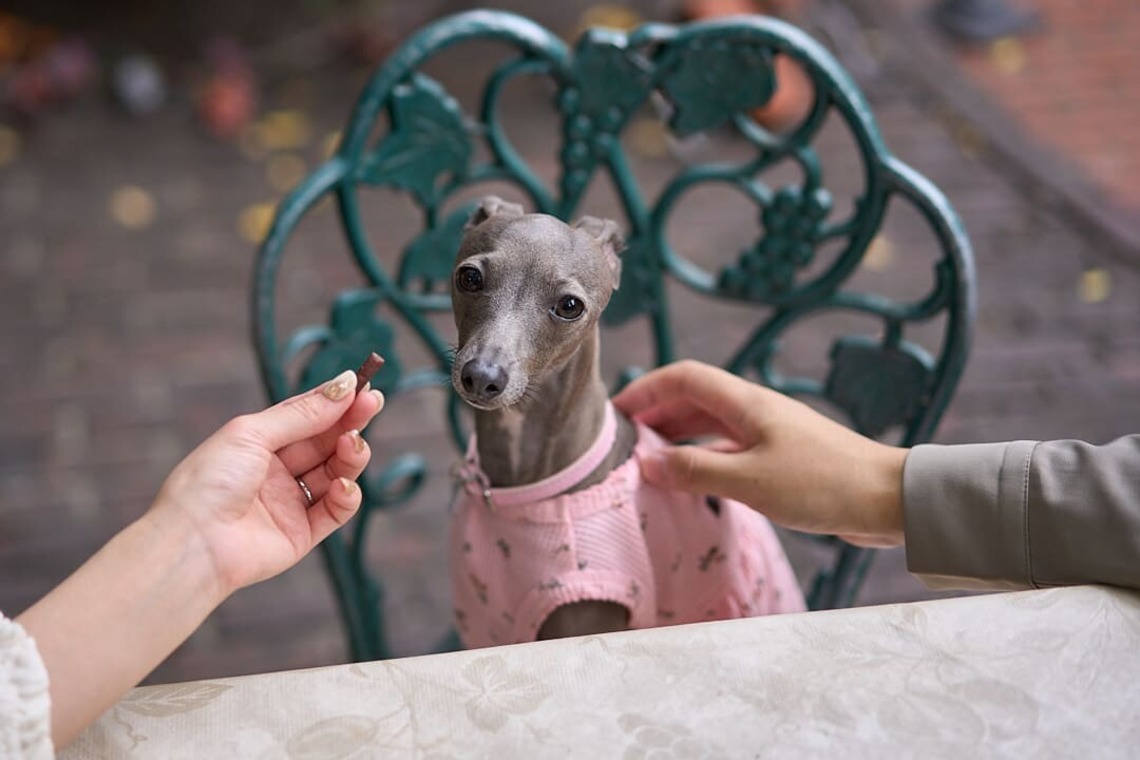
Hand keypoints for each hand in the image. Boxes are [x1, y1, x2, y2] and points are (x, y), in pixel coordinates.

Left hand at [148, 369, 384, 594]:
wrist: (193, 543)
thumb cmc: (209, 482)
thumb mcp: (253, 433)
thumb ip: (302, 413)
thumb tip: (344, 385)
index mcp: (259, 443)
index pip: (306, 416)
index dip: (335, 402)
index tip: (363, 386)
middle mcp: (276, 472)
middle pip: (325, 442)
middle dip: (350, 423)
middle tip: (372, 404)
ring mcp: (290, 503)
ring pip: (336, 473)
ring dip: (350, 456)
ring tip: (353, 445)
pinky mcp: (302, 534)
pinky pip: (335, 510)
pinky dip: (346, 495)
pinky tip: (342, 484)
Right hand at [612, 360, 906, 546]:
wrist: (888, 499)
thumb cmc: (822, 484)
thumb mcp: (750, 481)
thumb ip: (696, 471)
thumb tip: (647, 464)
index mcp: (746, 403)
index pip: (684, 378)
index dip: (647, 389)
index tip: (616, 414)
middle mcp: (755, 411)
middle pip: (694, 399)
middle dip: (656, 414)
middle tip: (625, 442)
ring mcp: (769, 434)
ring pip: (711, 426)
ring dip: (678, 438)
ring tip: (650, 462)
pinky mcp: (781, 459)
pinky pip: (729, 449)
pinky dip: (703, 458)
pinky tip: (693, 481)